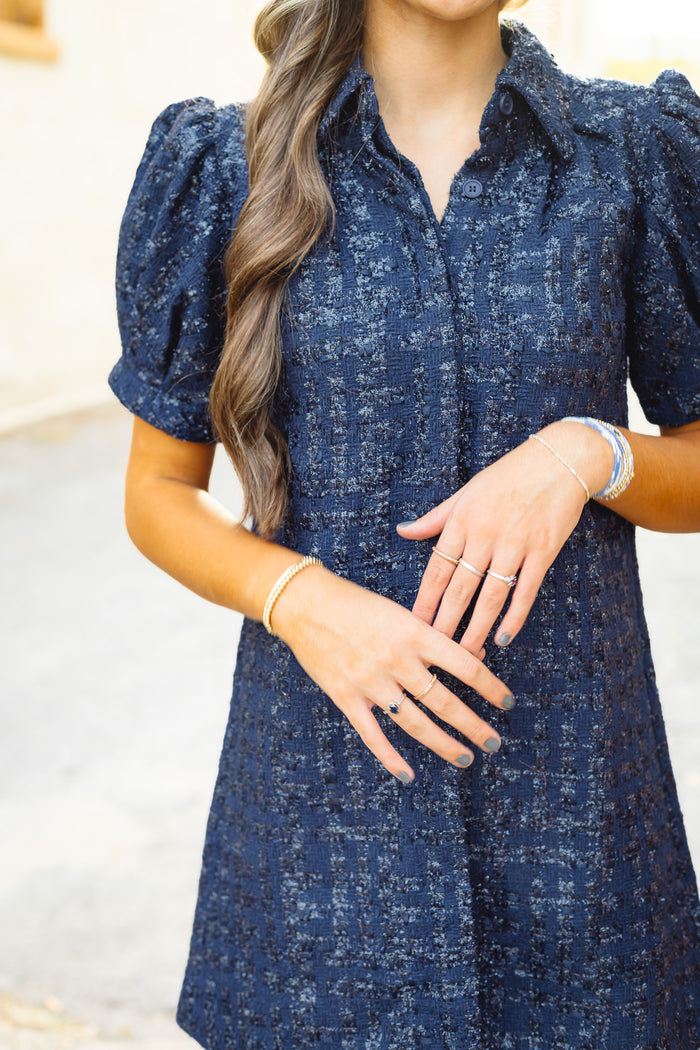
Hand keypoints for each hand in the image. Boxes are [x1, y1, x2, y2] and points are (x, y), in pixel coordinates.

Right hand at [272, 564, 514, 783]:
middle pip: (445, 702)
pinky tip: (408, 774)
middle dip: (474, 726)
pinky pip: (373, 735)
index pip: (466, 667)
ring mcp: (371, 682)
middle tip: (494, 742)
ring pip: (416, 723)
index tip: (508, 703)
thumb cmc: (357, 604)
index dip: (491, 688)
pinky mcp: (346, 697)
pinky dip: (391, 758)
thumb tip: (470, 659)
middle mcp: (397, 660)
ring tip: (465, 757)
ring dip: (443, 744)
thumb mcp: (400, 612)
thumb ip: (430, 638)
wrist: (306, 603)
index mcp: (415, 633)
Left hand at [397, 420, 612, 653]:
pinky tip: (503, 638)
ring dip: (477, 629)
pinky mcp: (543, 551)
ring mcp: (515, 544)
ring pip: (490, 596)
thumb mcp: (466, 492)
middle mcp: (485, 535)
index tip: (414, 626)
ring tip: (467, 655)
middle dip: (445, 624)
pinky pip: (525, 591)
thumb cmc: (509, 476)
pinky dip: (514, 617)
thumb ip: (435, 518)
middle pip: (459, 589)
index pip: (436, 570)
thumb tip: (402, 531)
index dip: (425, 601)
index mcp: (461, 521)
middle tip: (435, 653)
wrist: (560, 460)